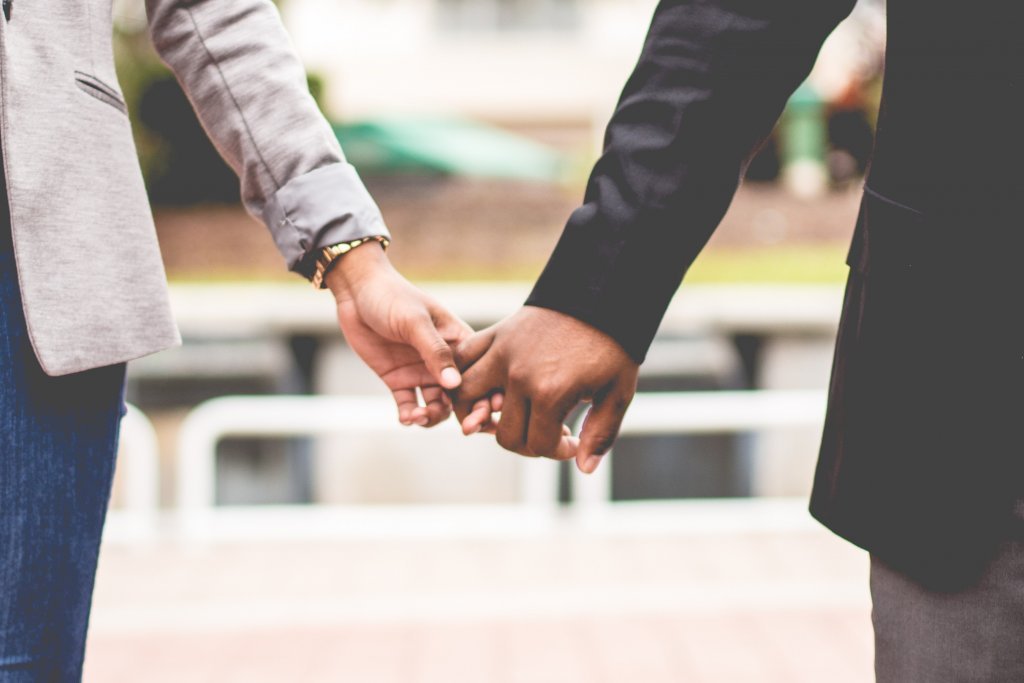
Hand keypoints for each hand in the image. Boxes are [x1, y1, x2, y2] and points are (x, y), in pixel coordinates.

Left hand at [327, 244, 472, 426]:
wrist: (357, 291)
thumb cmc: (393, 297)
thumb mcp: (415, 321)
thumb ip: (435, 352)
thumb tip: (455, 384)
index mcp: (458, 342)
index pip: (480, 373)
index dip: (486, 395)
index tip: (486, 413)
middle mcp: (443, 361)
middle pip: (463, 396)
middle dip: (466, 414)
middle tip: (465, 428)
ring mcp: (421, 372)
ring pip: (437, 406)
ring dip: (433, 417)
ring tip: (419, 417)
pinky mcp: (398, 380)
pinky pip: (409, 405)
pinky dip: (410, 415)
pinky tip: (405, 418)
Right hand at [453, 306, 638, 472]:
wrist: (601, 294)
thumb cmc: (613, 344)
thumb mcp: (617, 391)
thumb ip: (601, 433)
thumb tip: (582, 468)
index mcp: (550, 392)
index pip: (538, 444)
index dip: (557, 452)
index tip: (572, 442)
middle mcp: (519, 375)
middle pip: (506, 434)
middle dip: (528, 443)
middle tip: (546, 433)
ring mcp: (502, 352)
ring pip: (465, 397)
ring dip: (479, 413)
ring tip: (503, 417)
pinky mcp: (496, 334)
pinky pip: (463, 358)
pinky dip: (462, 375)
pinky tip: (484, 387)